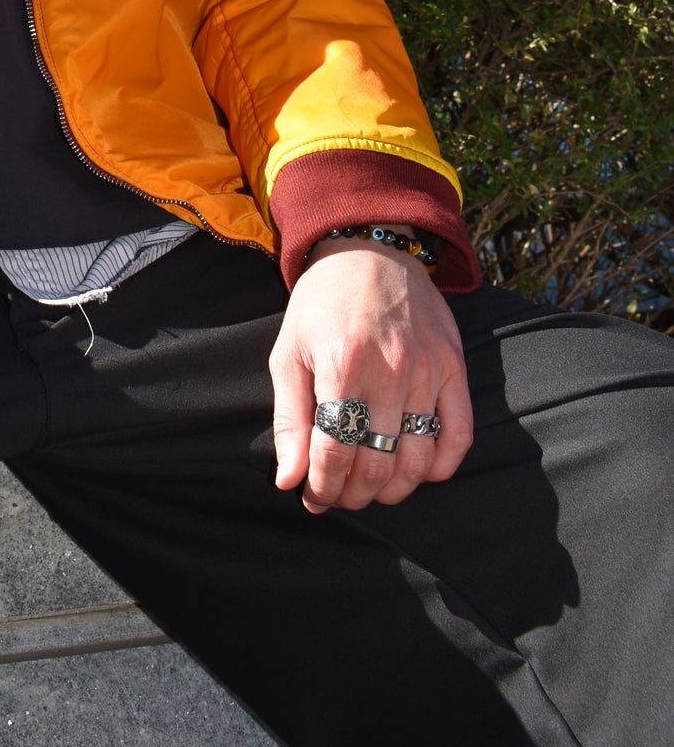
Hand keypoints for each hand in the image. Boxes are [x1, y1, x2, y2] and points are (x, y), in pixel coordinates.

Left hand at [270, 235, 471, 514]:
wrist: (369, 250)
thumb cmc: (321, 304)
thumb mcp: (288, 353)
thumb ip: (288, 420)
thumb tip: (288, 480)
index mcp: (341, 364)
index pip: (335, 452)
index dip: (322, 486)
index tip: (314, 496)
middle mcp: (390, 369)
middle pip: (378, 463)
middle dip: (354, 494)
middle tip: (341, 495)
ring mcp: (429, 369)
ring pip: (418, 460)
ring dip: (394, 488)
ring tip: (373, 487)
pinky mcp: (455, 367)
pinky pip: (459, 436)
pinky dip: (440, 466)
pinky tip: (415, 468)